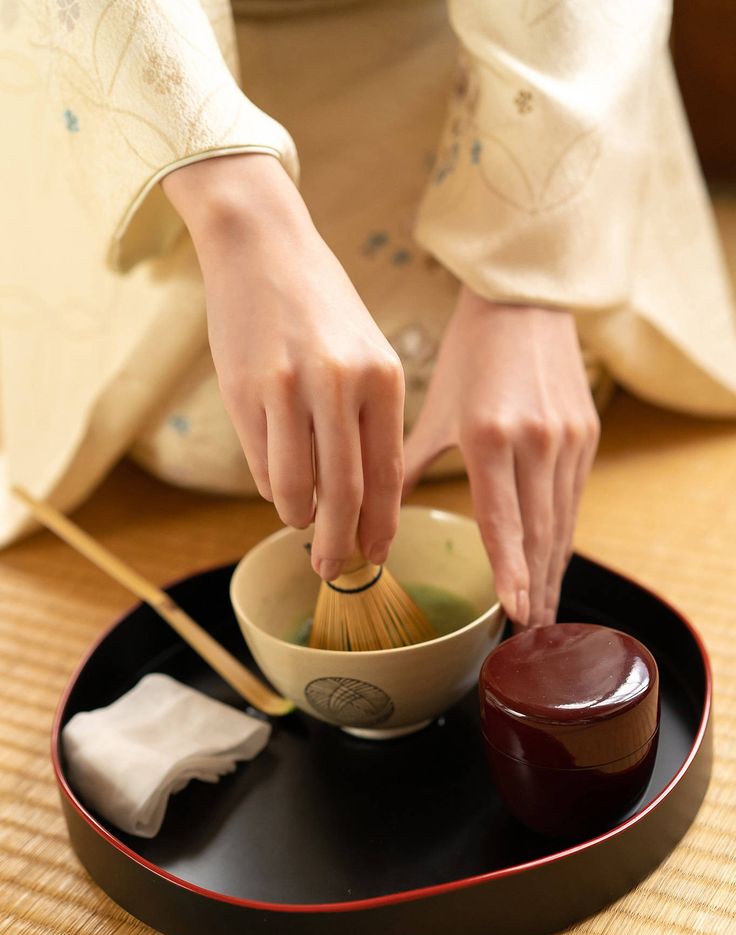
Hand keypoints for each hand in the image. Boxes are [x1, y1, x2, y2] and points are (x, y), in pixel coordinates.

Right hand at [161, 153, 404, 579]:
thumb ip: (371, 422)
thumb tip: (364, 501)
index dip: (380, 526)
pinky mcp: (245, 392)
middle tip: (335, 569)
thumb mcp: (368, 354)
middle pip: (343, 494)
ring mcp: (289, 389)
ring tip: (301, 521)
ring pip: (294, 488)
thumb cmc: (321, 308)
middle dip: (340, 543)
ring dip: (298, 517)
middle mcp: (341, 385)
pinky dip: (270, 487)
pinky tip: (276, 485)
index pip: (387, 474)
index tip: (376, 555)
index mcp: (384, 378)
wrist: (262, 247)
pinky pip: (259, 465)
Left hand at [403, 287, 599, 627]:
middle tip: (532, 633)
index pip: (504, 522)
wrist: (524, 300)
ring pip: (562, 521)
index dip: (512, 572)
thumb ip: (408, 468)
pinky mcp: (586, 434)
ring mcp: (567, 439)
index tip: (516, 613)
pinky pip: (574, 499)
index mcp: (491, 437)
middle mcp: (536, 442)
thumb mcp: (433, 411)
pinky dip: (563, 536)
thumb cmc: (470, 354)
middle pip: (540, 533)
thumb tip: (376, 517)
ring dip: (553, 571)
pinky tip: (554, 563)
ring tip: (545, 614)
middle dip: (537, 587)